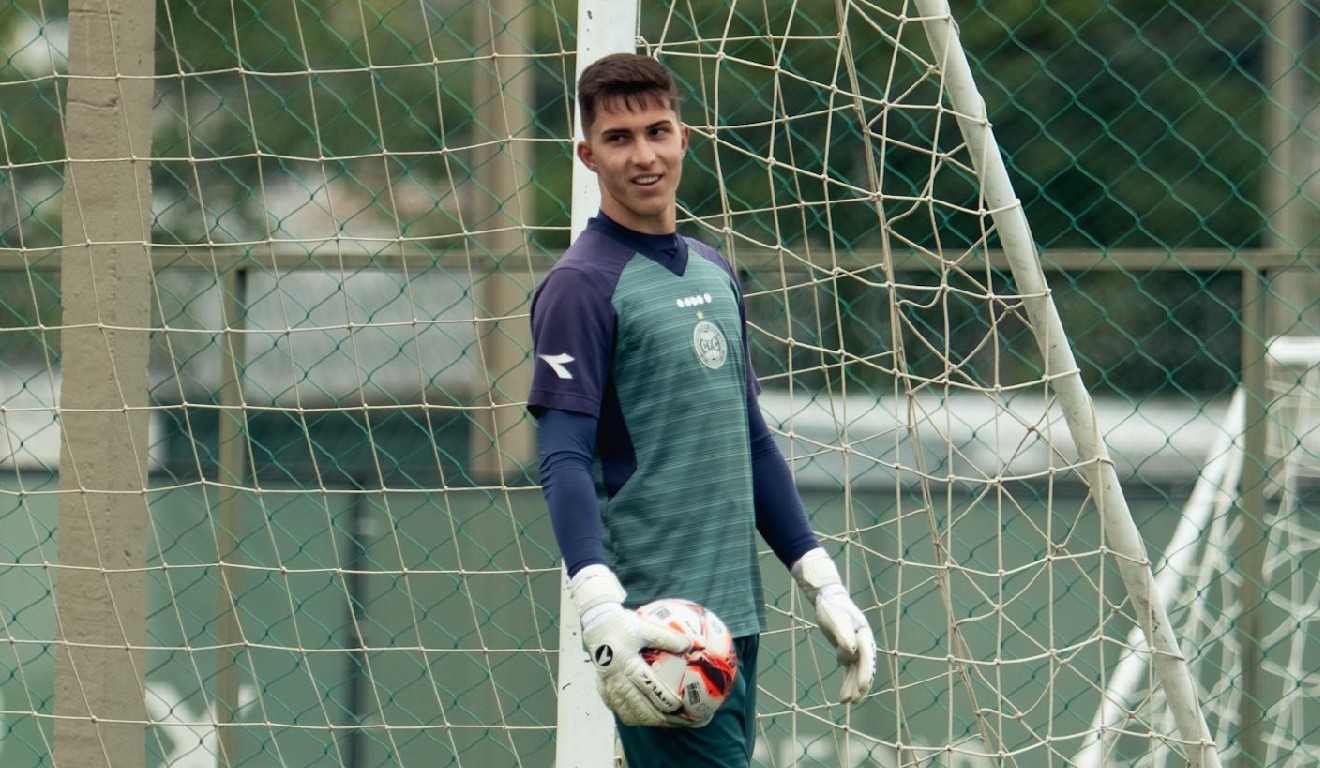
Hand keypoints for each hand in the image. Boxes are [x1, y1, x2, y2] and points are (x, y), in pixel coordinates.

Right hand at [570, 565, 694, 725]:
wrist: (596, 625)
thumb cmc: (621, 625)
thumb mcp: (645, 628)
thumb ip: (667, 638)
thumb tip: (691, 644)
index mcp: (628, 665)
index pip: (651, 690)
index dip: (668, 701)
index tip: (684, 706)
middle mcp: (617, 681)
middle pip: (642, 710)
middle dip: (664, 719)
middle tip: (682, 721)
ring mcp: (609, 689)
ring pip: (630, 716)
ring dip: (651, 722)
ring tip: (668, 723)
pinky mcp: (604, 692)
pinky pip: (620, 712)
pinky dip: (635, 718)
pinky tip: (648, 717)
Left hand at [791, 548, 876, 703]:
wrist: (828, 600)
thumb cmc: (832, 608)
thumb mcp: (836, 618)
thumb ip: (844, 633)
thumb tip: (851, 649)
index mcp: (864, 634)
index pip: (867, 656)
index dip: (865, 672)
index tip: (862, 687)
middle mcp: (863, 643)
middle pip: (864, 667)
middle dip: (860, 684)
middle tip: (855, 700)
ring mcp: (857, 649)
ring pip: (857, 672)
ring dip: (853, 687)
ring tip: (846, 703)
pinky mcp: (848, 653)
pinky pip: (849, 672)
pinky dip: (847, 683)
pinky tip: (842, 698)